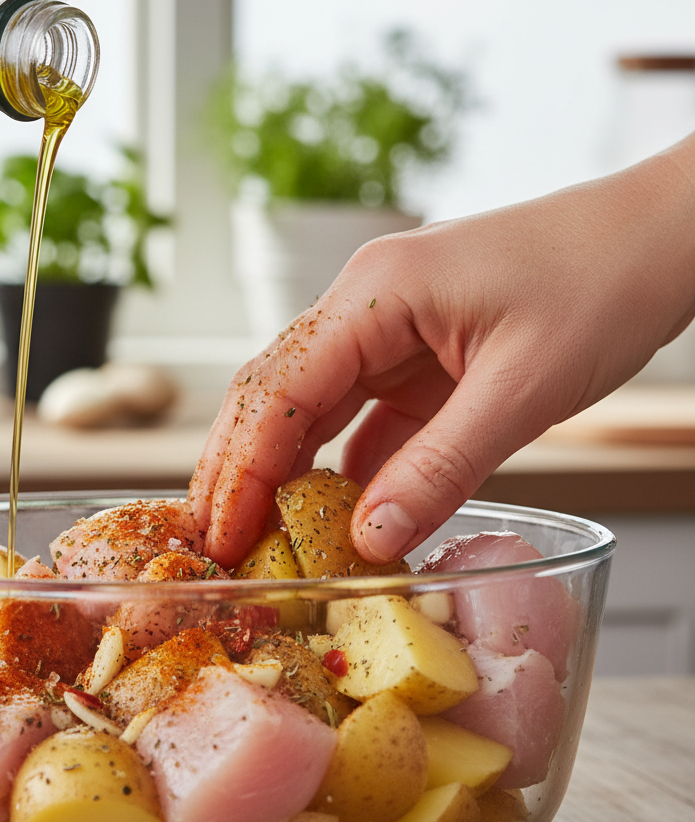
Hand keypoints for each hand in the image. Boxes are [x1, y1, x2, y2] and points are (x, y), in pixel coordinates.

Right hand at [190, 133, 694, 567]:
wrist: (664, 236)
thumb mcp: (523, 389)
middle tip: (214, 542)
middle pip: (272, 394)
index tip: (221, 533)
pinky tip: (330, 514)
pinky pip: (360, 420)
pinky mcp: (415, 359)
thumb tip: (368, 541)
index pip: (278, 389)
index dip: (242, 468)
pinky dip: (340, 469)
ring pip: (307, 409)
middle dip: (237, 470)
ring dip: (280, 472)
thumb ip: (441, 468)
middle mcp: (364, 307)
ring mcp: (387, 332)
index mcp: (375, 293)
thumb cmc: (605, 283)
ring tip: (253, 536)